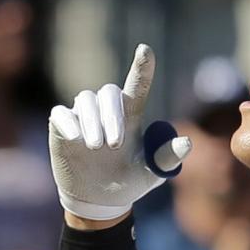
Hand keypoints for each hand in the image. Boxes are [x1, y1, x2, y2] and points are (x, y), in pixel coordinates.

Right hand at [49, 44, 191, 220]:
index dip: (142, 67)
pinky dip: (68, 123)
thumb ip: (167, 157)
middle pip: (108, 93)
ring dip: (92, 122)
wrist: (99, 200)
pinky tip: (75, 138)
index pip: (137, 85)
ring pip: (85, 100)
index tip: (145, 49)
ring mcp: (83, 116)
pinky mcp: (63, 126)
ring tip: (96, 146)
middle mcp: (107, 110)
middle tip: (115, 143)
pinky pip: (61, 114)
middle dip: (112, 115)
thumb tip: (188, 143)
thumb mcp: (151, 173)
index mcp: (131, 115)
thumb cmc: (129, 181)